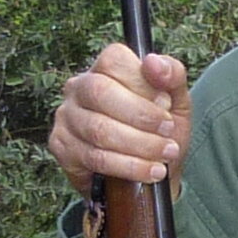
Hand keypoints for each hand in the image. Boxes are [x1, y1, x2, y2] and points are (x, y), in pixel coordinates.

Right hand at [47, 43, 190, 189]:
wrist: (148, 177)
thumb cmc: (159, 132)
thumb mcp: (175, 101)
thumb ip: (172, 75)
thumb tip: (154, 62)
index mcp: (104, 69)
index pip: (114, 61)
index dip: (143, 84)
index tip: (167, 106)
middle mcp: (78, 88)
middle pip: (100, 92)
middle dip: (141, 116)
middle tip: (168, 133)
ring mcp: (66, 117)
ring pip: (99, 129)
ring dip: (139, 145)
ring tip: (164, 155)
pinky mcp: (62, 147)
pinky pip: (95, 157)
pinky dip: (128, 166)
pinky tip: (149, 171)